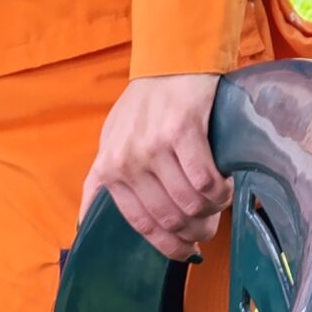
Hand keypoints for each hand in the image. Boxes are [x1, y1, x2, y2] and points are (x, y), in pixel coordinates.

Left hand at [79, 73, 232, 261]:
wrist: (171, 59)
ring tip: (220, 203)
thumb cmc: (144, 102)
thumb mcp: (110, 139)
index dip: (168, 245)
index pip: (140, 223)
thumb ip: (100, 180)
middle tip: (210, 226)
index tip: (186, 251)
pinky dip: (220, 191)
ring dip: (212, 211)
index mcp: (110, 168)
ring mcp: (154, 146)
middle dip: (196, 231)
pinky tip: (226, 184)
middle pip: (169, 217)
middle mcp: (129, 160)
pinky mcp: (183, 131)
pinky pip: (206, 181)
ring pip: (189, 203)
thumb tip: (84, 224)